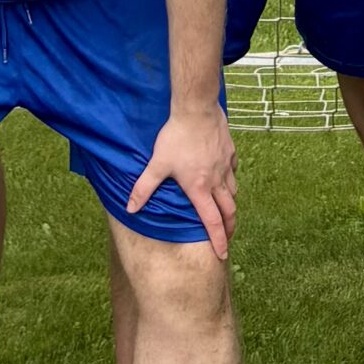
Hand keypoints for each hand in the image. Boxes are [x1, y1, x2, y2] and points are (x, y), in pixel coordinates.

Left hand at [128, 104, 237, 257]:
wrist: (196, 109)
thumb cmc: (176, 137)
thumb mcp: (157, 164)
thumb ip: (143, 188)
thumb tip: (130, 208)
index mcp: (200, 188)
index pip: (212, 222)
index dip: (218, 240)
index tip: (222, 254)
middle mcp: (217, 181)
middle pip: (229, 211)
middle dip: (229, 228)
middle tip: (227, 237)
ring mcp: (226, 166)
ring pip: (233, 192)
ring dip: (230, 205)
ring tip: (225, 211)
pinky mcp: (230, 152)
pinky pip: (233, 171)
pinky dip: (230, 180)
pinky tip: (224, 177)